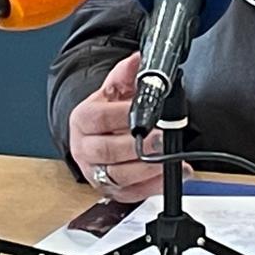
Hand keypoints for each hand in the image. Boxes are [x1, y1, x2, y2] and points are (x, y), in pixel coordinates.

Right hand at [66, 51, 166, 201]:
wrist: (95, 136)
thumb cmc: (104, 114)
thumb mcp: (112, 89)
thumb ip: (125, 74)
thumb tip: (138, 60)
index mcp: (82, 120)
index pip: (99, 118)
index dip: (122, 116)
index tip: (146, 112)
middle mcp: (84, 149)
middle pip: (107, 151)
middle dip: (138, 146)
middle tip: (161, 138)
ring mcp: (96, 173)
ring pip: (119, 177)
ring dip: (147, 169)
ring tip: (169, 159)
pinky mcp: (110, 191)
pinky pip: (131, 194)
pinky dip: (153, 186)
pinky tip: (172, 175)